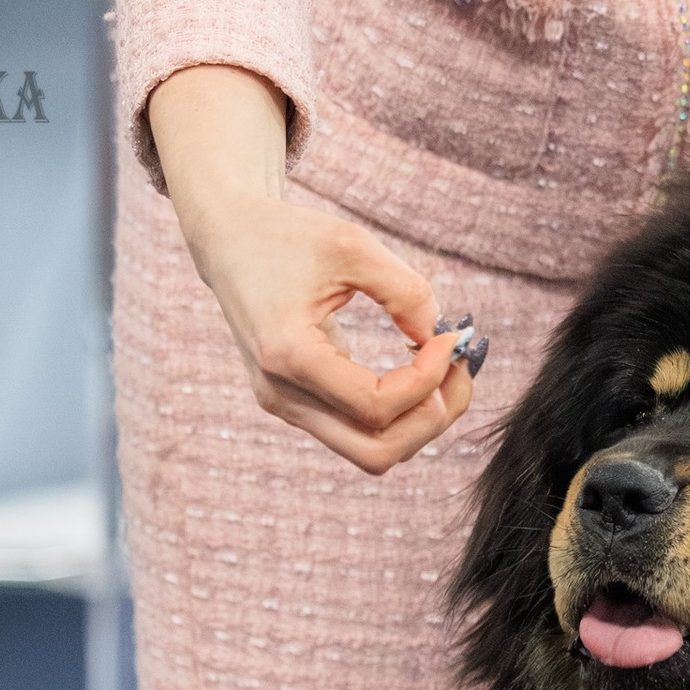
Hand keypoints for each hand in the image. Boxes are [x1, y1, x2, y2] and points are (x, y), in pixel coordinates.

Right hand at [147, 64, 473, 478]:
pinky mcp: (294, 403)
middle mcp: (281, 394)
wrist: (230, 241)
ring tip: (445, 371)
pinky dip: (396, 412)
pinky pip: (357, 430)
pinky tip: (415, 370)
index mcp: (288, 355)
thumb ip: (406, 292)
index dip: (428, 379)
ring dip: (418, 420)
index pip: (376, 405)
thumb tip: (446, 339)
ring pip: (370, 452)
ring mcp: (284, 405)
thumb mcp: (353, 246)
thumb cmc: (288, 237)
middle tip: (459, 369)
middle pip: (377, 452)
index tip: (451, 336)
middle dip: (432, 417)